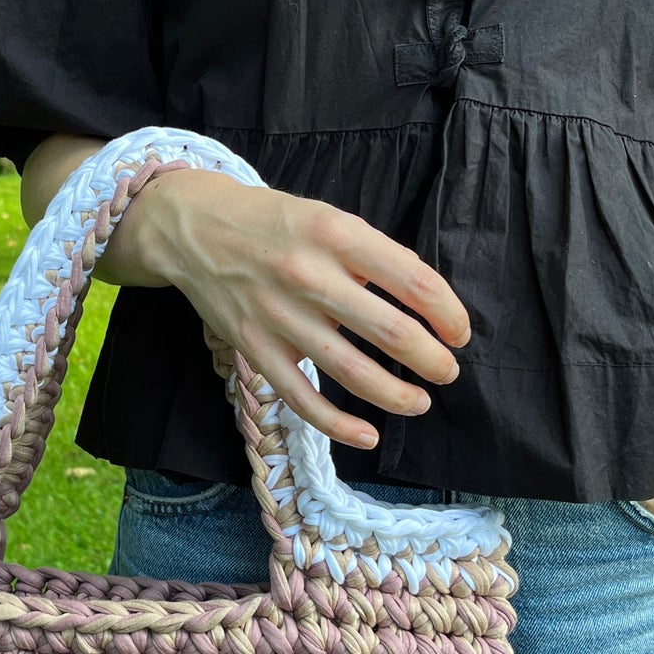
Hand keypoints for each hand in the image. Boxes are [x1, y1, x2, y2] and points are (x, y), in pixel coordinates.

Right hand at [100, 167, 469, 448]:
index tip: (459, 332)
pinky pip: (302, 397)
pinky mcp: (256, 348)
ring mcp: (280, 316)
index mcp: (337, 235)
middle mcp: (310, 275)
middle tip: (447, 372)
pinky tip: (368, 434)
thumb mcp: (326, 218)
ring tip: (420, 403)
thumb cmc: (272, 224)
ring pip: (352, 371)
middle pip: (390, 331)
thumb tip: (419, 303)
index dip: (447, 313)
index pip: (413, 281)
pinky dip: (338, 424)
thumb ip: (369, 256)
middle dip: (430, 360)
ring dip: (396, 395)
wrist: (194, 230)